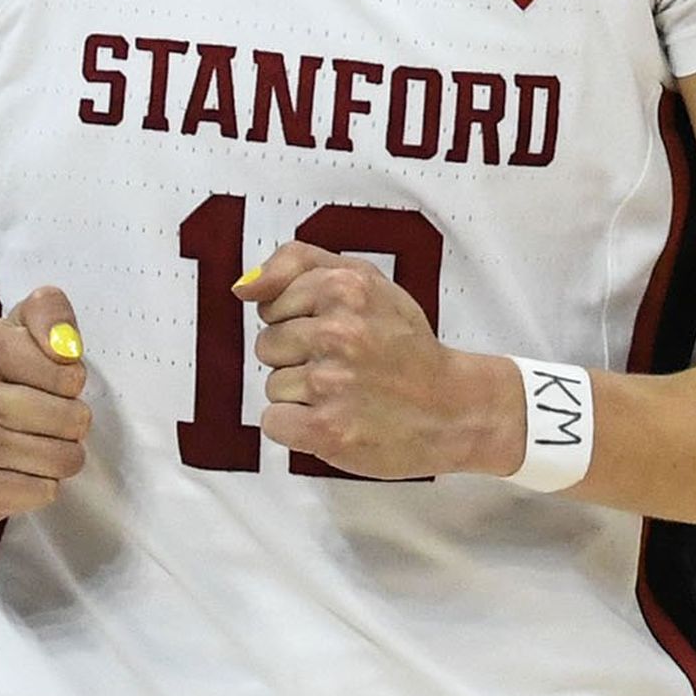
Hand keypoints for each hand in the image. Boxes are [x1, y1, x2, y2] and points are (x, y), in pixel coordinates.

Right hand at [0, 285, 91, 524]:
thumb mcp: (22, 327)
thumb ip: (51, 313)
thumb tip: (65, 347)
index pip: (69, 374)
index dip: (69, 381)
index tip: (47, 381)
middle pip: (70, 420)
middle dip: (71, 422)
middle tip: (47, 419)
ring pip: (60, 459)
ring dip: (59, 455)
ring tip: (35, 444)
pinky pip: (42, 492)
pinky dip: (40, 485)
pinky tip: (17, 471)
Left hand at [242, 243, 505, 480]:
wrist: (453, 408)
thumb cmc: (402, 344)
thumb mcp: (362, 280)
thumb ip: (298, 264)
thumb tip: (242, 288)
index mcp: (345, 288)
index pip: (270, 305)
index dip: (298, 321)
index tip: (337, 332)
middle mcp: (338, 332)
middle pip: (267, 346)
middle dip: (299, 358)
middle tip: (346, 367)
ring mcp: (332, 383)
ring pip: (272, 385)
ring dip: (302, 395)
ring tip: (348, 394)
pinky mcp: (327, 430)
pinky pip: (273, 423)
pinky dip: (296, 427)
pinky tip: (334, 420)